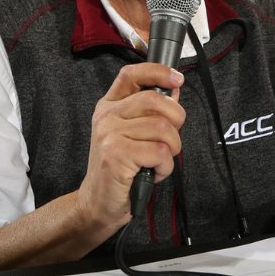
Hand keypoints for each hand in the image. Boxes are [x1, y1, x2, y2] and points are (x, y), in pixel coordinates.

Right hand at [74, 64, 185, 230]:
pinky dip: (165, 167)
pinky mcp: (117, 155)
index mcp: (109, 106)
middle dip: (176, 120)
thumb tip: (174, 88)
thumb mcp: (133, 135)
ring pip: (162, 128)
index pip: (131, 74)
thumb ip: (151, 112)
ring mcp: (110, 134)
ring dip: (172, 149)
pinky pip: (160, 152)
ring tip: (159, 161)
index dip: (157, 71)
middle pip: (155, 100)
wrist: (98, 204)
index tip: (177, 78)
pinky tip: (153, 172)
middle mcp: (107, 116)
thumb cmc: (120, 170)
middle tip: (170, 140)